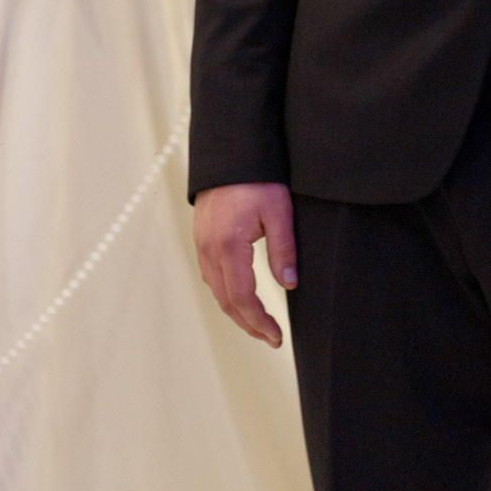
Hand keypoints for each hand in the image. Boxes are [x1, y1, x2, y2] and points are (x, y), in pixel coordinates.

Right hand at [193, 182, 296, 348]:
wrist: (229, 152)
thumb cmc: (257, 178)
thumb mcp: (279, 211)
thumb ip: (283, 250)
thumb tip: (289, 285)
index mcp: (229, 245)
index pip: (242, 297)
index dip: (259, 321)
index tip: (277, 336)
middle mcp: (209, 249)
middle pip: (226, 301)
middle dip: (248, 324)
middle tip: (271, 338)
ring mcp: (202, 244)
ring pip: (216, 290)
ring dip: (237, 312)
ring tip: (259, 324)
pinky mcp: (202, 238)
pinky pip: (211, 276)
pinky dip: (227, 294)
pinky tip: (241, 298)